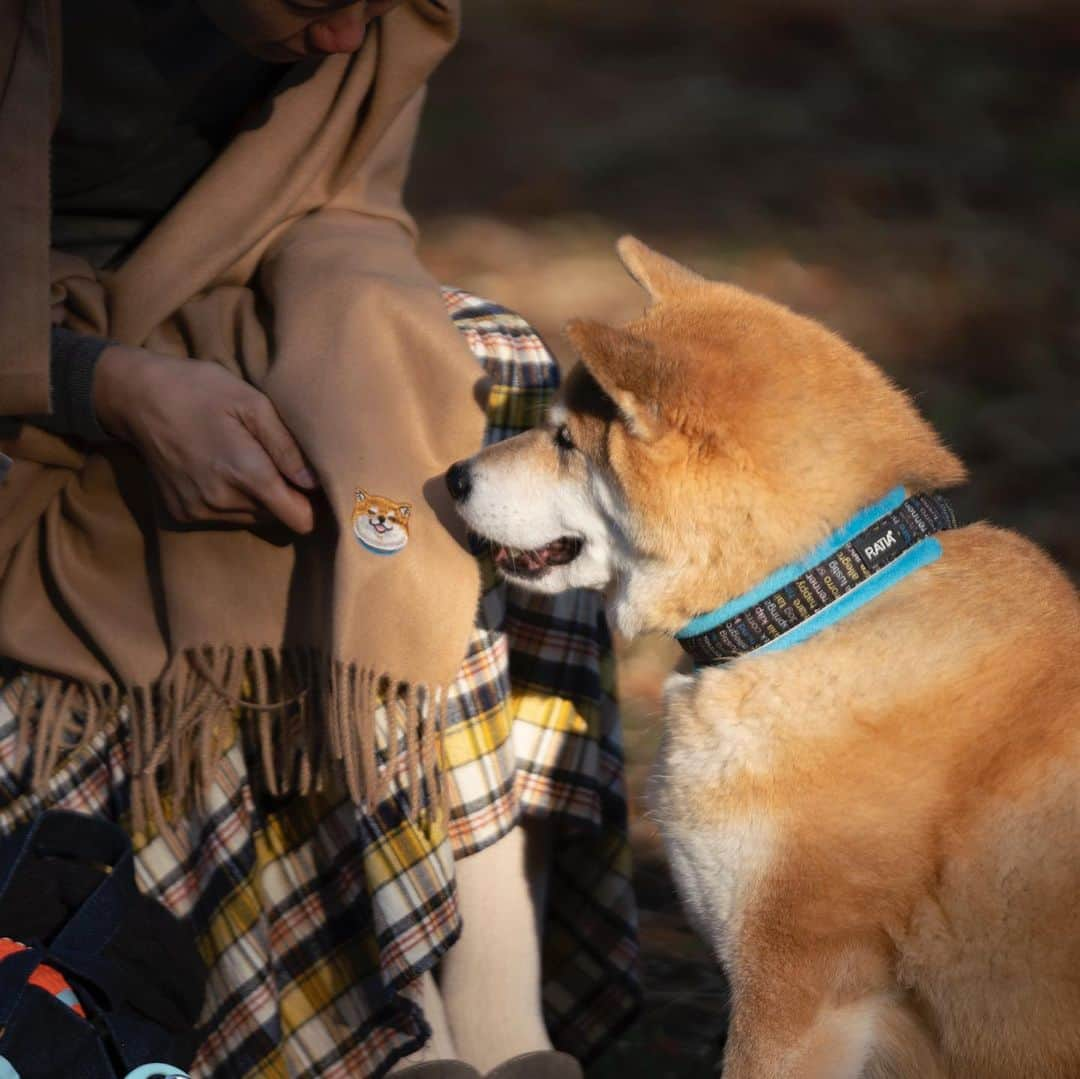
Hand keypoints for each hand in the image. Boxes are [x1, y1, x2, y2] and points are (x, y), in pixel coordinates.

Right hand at [93, 344, 317, 532]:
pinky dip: (230, 500)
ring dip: (257, 499)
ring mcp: (199, 511)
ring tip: (244, 462)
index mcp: (246, 474)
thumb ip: (287, 447)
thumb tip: (315, 483)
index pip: (299, 519)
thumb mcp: (253, 404)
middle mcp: (223, 502)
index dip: (313, 505)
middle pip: (278, 518)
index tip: (311, 484)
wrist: (136, 397)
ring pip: (252, 519)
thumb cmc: (200, 390)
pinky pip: (224, 517)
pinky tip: (219, 469)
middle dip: (284, 497)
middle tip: (275, 463)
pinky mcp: (182, 514)